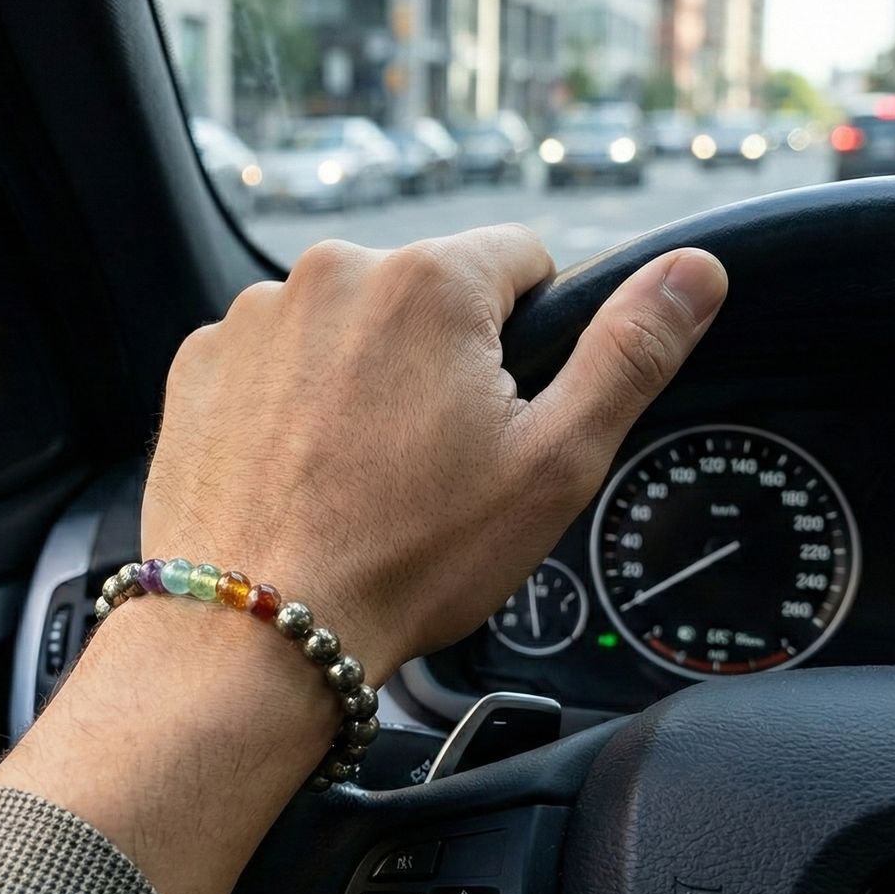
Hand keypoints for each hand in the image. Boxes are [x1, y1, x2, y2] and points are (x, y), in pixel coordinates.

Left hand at [142, 228, 727, 679]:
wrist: (256, 634)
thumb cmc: (406, 558)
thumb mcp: (553, 462)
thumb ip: (630, 351)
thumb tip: (694, 270)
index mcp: (427, 282)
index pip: (520, 259)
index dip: (530, 335)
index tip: (503, 407)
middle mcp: (329, 275)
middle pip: (425, 295)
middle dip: (442, 358)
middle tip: (430, 458)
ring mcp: (252, 318)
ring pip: (346, 326)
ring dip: (362, 376)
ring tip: (357, 472)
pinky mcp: (200, 364)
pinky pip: (272, 359)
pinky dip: (290, 399)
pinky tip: (298, 468)